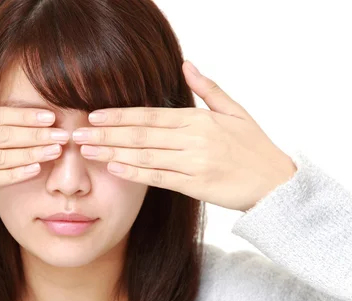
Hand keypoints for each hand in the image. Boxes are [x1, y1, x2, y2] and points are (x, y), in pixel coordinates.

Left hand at [73, 61, 297, 212]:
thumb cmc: (254, 147)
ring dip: (112, 153)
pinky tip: (114, 169)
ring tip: (87, 150)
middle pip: (141, 134)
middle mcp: (193, 139)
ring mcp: (194, 163)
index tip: (94, 115)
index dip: (119, 115)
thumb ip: (208, 89)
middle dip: (106, 133)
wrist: (275, 184)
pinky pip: (159, 178)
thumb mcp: (236, 111)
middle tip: (77, 133)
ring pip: (145, 156)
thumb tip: (187, 64)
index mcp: (199, 119)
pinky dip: (135, 174)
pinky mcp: (195, 186)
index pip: (150, 115)